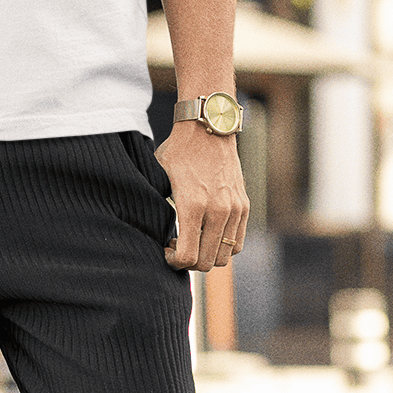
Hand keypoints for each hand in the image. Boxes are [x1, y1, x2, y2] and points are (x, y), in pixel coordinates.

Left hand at [154, 123, 249, 273]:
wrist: (207, 129)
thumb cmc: (178, 153)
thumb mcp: (159, 179)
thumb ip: (158, 208)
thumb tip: (148, 232)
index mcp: (192, 206)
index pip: (188, 257)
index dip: (174, 263)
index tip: (166, 251)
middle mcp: (217, 211)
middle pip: (207, 263)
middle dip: (190, 263)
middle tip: (177, 248)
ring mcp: (234, 209)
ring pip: (225, 256)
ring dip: (208, 256)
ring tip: (193, 240)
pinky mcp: (244, 206)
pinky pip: (237, 242)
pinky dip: (223, 247)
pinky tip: (207, 234)